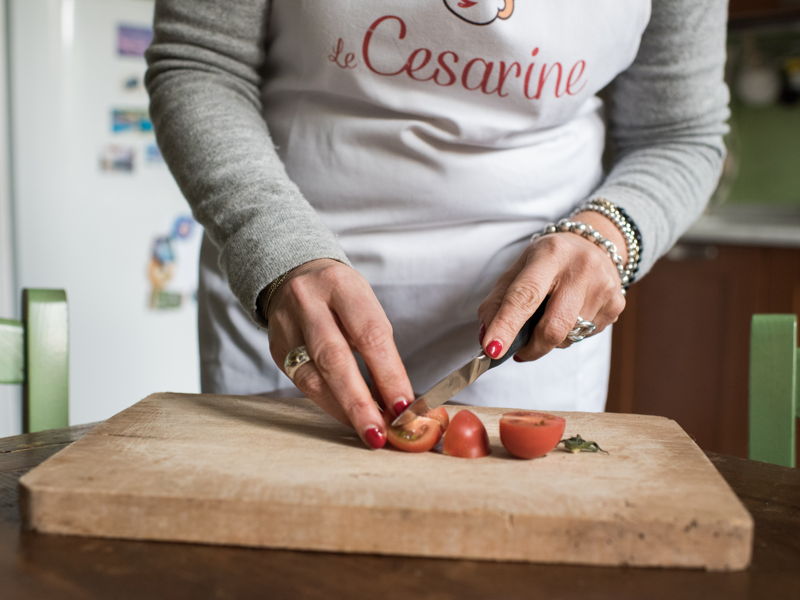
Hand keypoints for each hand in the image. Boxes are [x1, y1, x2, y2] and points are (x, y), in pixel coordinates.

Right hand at [265, 259, 413, 448]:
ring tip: (368, 431)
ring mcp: (286, 326)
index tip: (404, 406)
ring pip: (313, 377)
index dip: (388, 373)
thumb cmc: (341, 297)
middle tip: (380, 432)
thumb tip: (399, 400)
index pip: (369, 334)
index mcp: (341, 285)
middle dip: (360, 402)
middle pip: (334, 358)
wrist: (295, 274)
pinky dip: (329, 404)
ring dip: (344, 410)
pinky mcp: (276, 349)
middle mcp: (308, 302)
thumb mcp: (365, 306)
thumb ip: (380, 349)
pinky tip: (347, 417)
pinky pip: (303, 385)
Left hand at [478, 212, 626, 360]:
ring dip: (550, 340)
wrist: (594, 243)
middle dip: (531, 348)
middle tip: (519, 351)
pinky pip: (584, 337)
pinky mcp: (616, 304)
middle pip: (553, 326)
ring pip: (568, 337)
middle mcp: (581, 268)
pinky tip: (572, 312)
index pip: (525, 295)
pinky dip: (570, 334)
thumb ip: (497, 302)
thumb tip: (486, 338)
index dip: (506, 325)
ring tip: (550, 316)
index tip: (492, 349)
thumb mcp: (519, 269)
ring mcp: (603, 287)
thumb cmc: (548, 260)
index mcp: (550, 254)